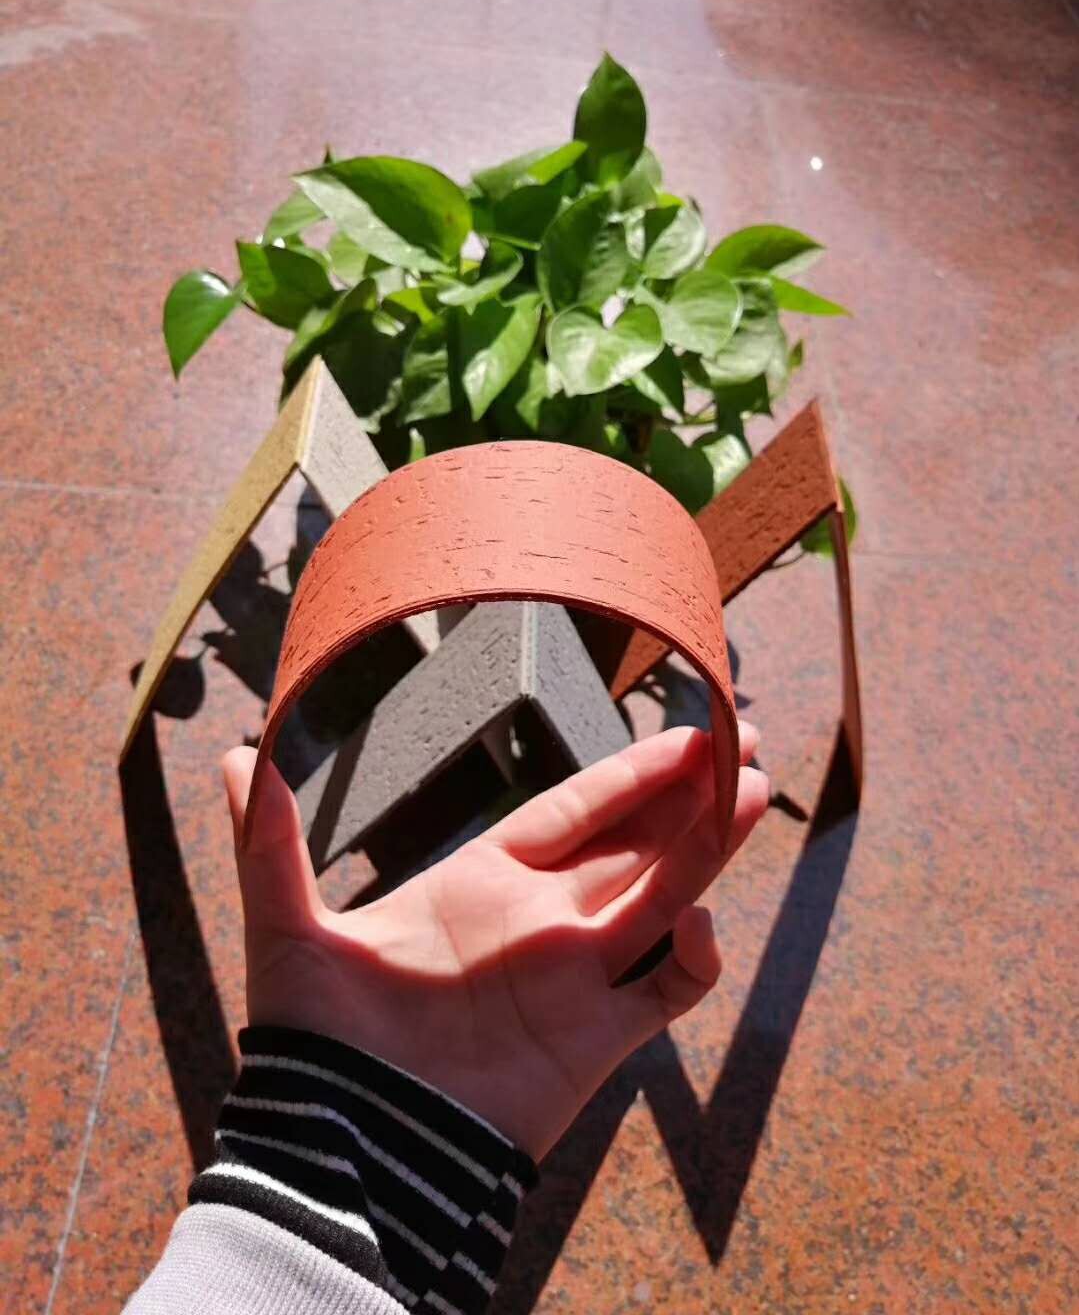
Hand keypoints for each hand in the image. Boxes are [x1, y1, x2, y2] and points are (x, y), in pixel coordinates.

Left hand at [223, 724, 767, 1159]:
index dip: (631, 770)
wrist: (354, 1145)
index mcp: (488, 878)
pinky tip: (699, 920)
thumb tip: (235, 752)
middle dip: (691, 791)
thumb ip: (272, 839)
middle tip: (746, 737)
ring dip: (711, 846)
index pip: (578, 807)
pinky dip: (694, 959)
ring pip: (665, 894)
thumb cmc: (319, 1038)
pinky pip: (668, 991)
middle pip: (637, 839)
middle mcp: (544, 916)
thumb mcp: (289, 924)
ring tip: (760, 790)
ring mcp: (578, 975)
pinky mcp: (599, 1038)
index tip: (683, 731)